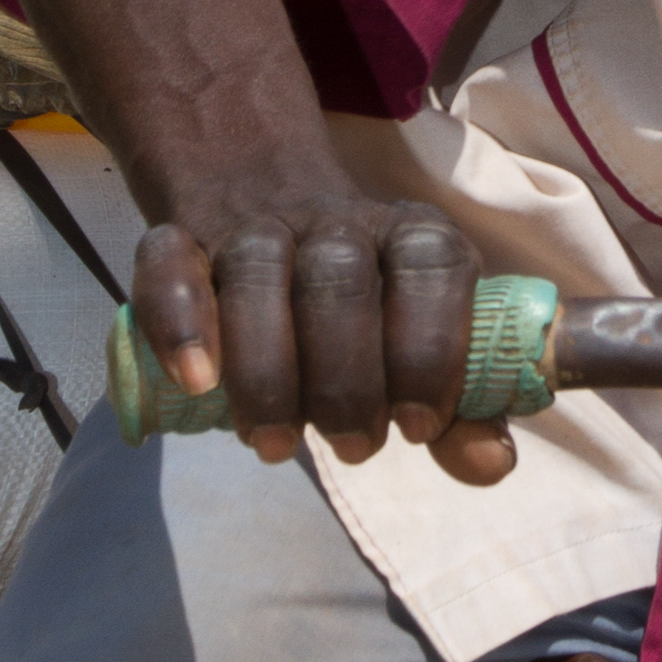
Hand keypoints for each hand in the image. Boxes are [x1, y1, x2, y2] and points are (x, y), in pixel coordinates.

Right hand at [130, 182, 517, 481]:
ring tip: (276, 443)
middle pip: (339, 280)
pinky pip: (168, 263)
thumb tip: (493, 463)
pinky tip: (197, 382)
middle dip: (347, 379)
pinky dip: (179, 322)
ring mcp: (252, 227)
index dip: (429, 351)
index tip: (417, 427)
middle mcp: (337, 222)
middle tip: (352, 448)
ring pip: (257, 273)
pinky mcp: (179, 239)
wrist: (262, 198)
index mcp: (413, 237)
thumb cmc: (361, 308)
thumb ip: (465, 408)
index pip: (433, 269)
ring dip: (265, 369)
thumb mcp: (422, 347)